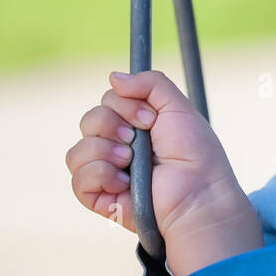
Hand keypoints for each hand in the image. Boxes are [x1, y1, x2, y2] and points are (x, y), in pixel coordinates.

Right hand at [65, 70, 252, 238]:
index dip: (125, 105)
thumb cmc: (194, 152)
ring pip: (77, 151)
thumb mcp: (177, 106)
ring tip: (130, 162)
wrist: (198, 193)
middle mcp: (118, 146)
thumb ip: (150, 83)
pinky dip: (100, 176)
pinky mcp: (101, 198)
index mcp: (135, 125)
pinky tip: (123, 183)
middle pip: (88, 121)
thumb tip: (113, 76)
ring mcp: (108, 173)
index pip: (108, 101)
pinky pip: (78, 179)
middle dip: (112, 125)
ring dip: (105, 151)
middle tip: (137, 140)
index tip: (151, 119)